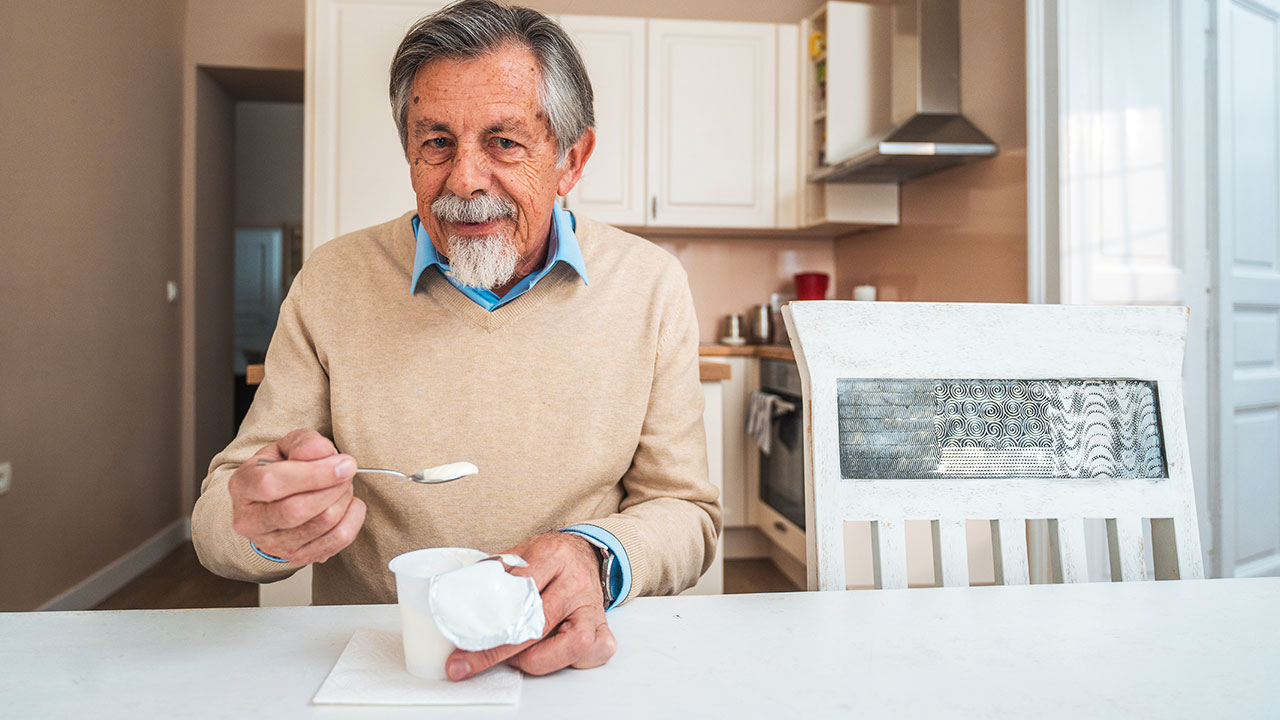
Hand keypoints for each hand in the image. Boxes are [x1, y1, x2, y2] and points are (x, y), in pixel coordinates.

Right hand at [228, 428, 366, 564]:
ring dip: (343, 500)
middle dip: (333, 488)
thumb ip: (304, 443)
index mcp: (242, 486)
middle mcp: (250, 521)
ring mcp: (271, 544)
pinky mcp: (295, 557)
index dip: (314, 474)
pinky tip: (348, 504)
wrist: (275, 501)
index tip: (344, 464)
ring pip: (321, 525)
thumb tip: (321, 452)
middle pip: (296, 510)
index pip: (272, 483)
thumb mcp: (287, 446)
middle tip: (346, 472)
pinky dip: (352, 519)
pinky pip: (336, 541)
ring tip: (343, 485)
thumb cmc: (281, 470)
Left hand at [446, 532, 616, 679]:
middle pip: (539, 623)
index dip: (487, 619)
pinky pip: (594, 653)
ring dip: (538, 659)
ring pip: (574, 644)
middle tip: (469, 662)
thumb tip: (460, 597)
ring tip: (516, 657)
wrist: (585, 553)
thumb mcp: (521, 552)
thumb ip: (496, 573)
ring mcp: (593, 607)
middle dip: (498, 650)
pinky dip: (571, 662)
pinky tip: (552, 657)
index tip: (461, 641)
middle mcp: (576, 583)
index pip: (518, 591)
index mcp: (553, 556)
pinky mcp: (604, 627)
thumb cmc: (551, 557)